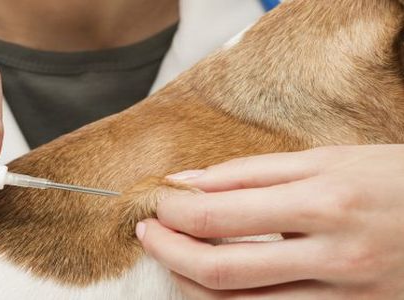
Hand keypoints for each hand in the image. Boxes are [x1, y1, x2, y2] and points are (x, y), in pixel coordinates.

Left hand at [136, 145, 403, 298]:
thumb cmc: (393, 180)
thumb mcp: (328, 159)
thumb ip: (251, 173)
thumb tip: (187, 182)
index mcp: (323, 202)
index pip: (217, 216)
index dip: (172, 213)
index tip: (156, 205)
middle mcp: (332, 257)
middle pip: (219, 272)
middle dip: (167, 252)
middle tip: (147, 234)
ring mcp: (342, 298)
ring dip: (190, 285)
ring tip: (173, 259)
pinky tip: (213, 284)